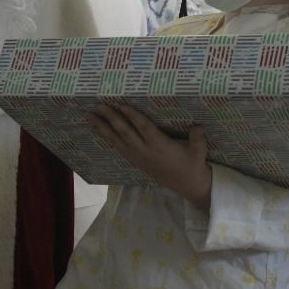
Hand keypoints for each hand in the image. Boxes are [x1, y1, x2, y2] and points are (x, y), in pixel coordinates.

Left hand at [88, 101, 211, 207]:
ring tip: (89, 116)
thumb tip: (198, 125)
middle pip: (124, 132)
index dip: (132, 115)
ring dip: (102, 127)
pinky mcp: (135, 161)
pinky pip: (117, 147)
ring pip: (116, 140)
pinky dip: (106, 137)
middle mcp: (144, 151)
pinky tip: (97, 130)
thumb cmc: (192, 164)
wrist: (186, 184)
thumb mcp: (199, 151)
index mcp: (159, 146)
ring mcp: (137, 157)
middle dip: (111, 118)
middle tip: (99, 105)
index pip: (143, 127)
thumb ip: (197, 138)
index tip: (121, 104)